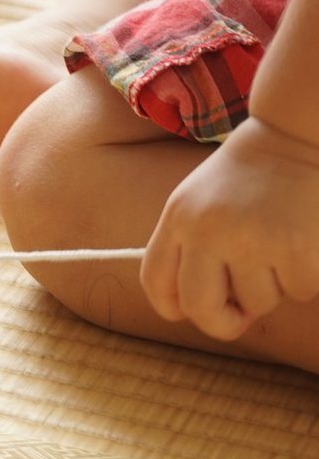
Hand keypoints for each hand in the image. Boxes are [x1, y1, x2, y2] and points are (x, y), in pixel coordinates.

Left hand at [141, 118, 318, 340]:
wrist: (295, 135)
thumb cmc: (247, 176)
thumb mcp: (198, 201)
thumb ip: (191, 248)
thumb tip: (203, 312)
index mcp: (178, 219)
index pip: (155, 281)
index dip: (171, 307)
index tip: (190, 312)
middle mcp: (207, 232)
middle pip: (200, 308)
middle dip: (223, 323)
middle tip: (242, 316)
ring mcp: (251, 241)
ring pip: (257, 302)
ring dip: (273, 288)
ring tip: (278, 248)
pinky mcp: (296, 248)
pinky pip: (298, 291)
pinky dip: (305, 278)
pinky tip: (304, 242)